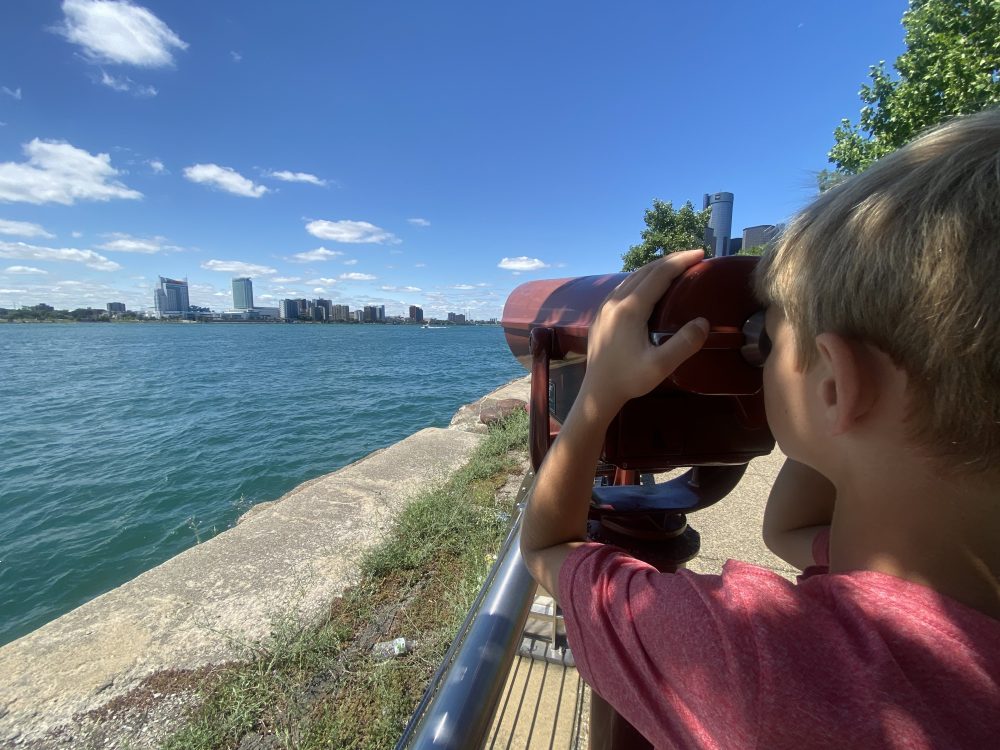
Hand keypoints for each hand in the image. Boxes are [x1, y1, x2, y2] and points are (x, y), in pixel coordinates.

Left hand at [578, 250, 709, 419]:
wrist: (597, 392)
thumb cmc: (629, 379)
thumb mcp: (660, 366)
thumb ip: (684, 343)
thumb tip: (703, 322)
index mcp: (630, 309)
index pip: (659, 275)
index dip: (680, 261)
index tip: (700, 254)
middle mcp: (615, 301)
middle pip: (645, 271)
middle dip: (670, 260)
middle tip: (693, 257)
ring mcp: (605, 306)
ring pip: (632, 277)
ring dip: (655, 268)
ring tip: (675, 267)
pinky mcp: (601, 314)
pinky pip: (623, 287)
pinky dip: (642, 279)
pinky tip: (649, 285)